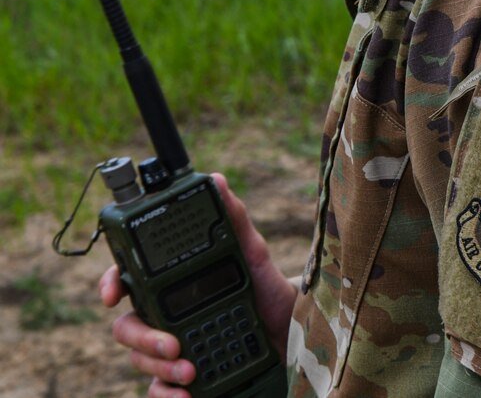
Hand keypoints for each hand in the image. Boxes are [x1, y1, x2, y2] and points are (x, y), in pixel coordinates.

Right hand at [99, 173, 298, 397]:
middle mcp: (167, 315)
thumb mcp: (254, 255)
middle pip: (127, 326)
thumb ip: (234, 221)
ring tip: (189, 370)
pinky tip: (186, 395)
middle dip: (142, 337)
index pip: (129, 280)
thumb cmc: (269, 292)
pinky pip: (158, 392)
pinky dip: (166, 397)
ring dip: (157, 367)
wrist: (294, 334)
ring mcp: (172, 348)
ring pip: (139, 360)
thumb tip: (217, 180)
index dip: (110, 283)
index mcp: (175, 283)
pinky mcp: (183, 379)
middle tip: (173, 343)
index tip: (112, 295)